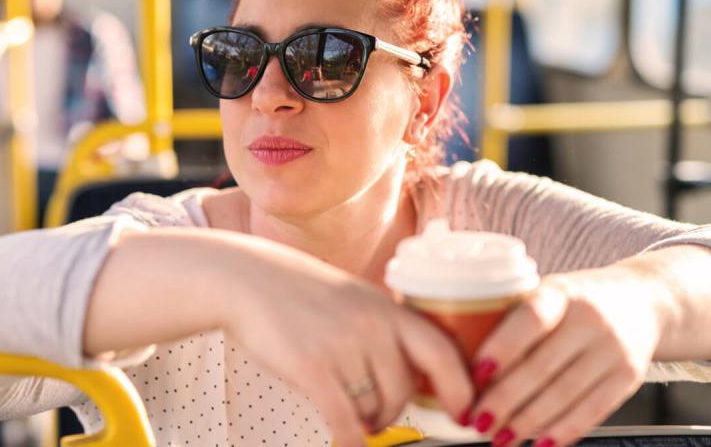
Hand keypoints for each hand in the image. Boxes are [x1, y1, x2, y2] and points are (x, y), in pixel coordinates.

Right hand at [220, 248, 473, 446]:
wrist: (245, 279)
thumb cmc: (297, 292)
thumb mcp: (353, 298)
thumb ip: (384, 329)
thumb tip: (415, 376)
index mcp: (387, 307)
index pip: (443, 352)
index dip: (460, 388)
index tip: (465, 412)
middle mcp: (371, 324)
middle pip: (404, 391)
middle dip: (391, 412)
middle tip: (376, 416)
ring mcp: (342, 345)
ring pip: (372, 407)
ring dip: (362, 419)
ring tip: (346, 409)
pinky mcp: (312, 367)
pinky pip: (345, 420)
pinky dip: (349, 438)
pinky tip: (346, 443)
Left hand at [467, 268, 664, 446]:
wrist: (643, 300)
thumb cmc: (577, 300)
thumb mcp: (548, 292)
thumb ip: (514, 317)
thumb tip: (462, 357)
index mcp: (561, 293)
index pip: (530, 319)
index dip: (502, 347)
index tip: (475, 373)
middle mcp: (590, 320)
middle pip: (542, 366)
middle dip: (504, 400)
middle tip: (478, 420)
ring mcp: (613, 349)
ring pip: (565, 394)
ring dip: (528, 423)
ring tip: (500, 437)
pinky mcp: (629, 377)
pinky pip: (593, 410)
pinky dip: (563, 431)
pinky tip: (540, 443)